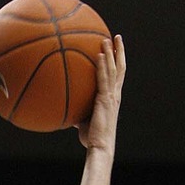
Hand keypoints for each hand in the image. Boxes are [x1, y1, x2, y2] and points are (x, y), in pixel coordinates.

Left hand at [77, 34, 125, 153]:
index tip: (116, 49)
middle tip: (116, 37)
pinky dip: (102, 66)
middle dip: (119, 51)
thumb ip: (77, 110)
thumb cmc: (92, 138)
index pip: (117, 76)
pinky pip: (104, 79)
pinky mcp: (105, 100)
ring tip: (106, 39)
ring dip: (110, 53)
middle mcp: (115, 95)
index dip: (118, 61)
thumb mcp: (84, 120)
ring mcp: (111, 97)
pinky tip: (99, 55)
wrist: (100, 146)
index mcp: (112, 98)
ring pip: (113, 70)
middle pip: (120, 68)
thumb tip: (64, 107)